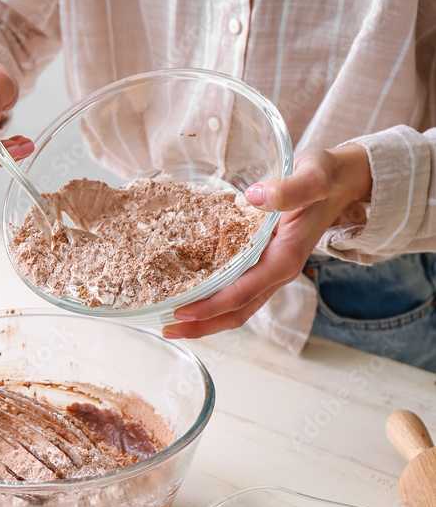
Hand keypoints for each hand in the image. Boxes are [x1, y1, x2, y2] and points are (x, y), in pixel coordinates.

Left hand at [163, 143, 371, 338]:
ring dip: (205, 320)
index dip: (212, 305)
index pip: (243, 292)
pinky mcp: (262, 265)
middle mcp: (276, 272)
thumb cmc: (324, 178)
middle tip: (167, 329)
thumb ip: (290, 189)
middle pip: (237, 311)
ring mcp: (269, 272)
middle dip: (202, 325)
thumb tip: (256, 197)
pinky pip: (235, 292)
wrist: (339, 183)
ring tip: (171, 323)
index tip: (182, 310)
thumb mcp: (313, 178)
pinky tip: (188, 295)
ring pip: (236, 307)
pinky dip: (212, 301)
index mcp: (285, 258)